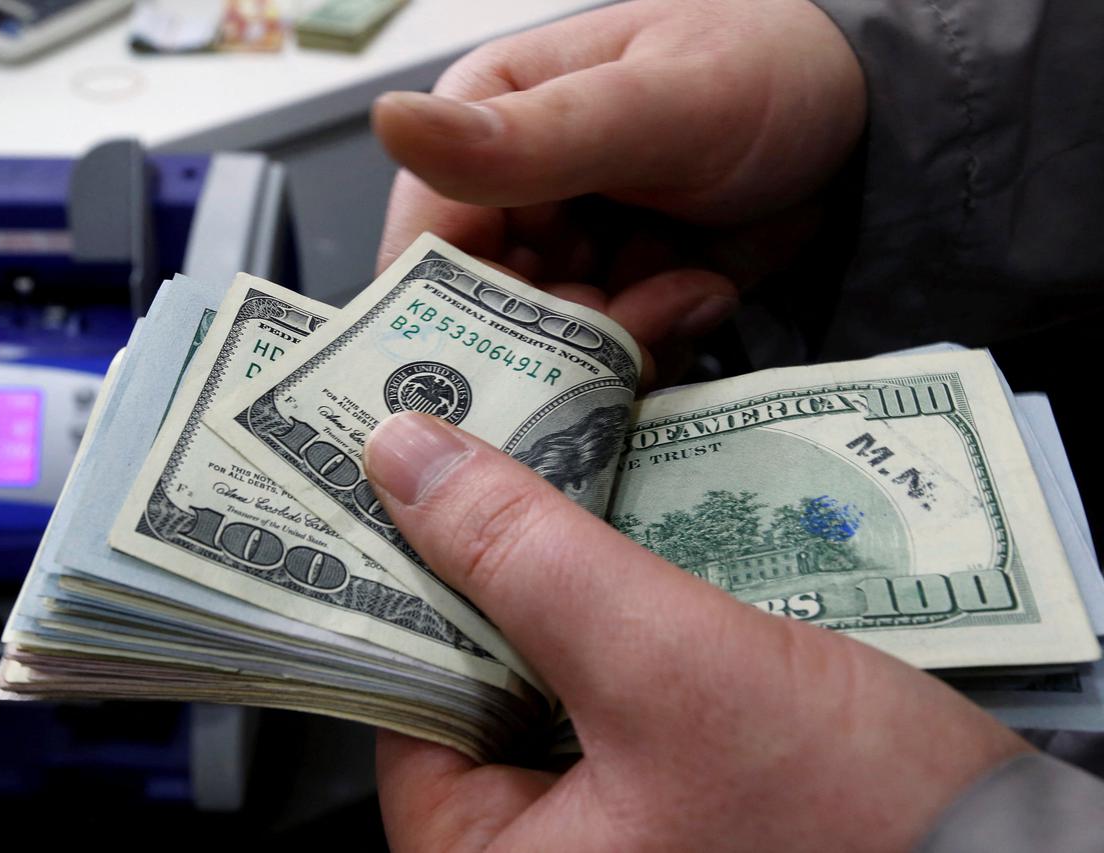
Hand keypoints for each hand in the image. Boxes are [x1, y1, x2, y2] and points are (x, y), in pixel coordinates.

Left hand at [363, 412, 1030, 851]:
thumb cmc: (859, 822)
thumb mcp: (672, 669)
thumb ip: (527, 559)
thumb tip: (403, 459)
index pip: (403, 693)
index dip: (409, 569)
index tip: (416, 466)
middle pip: (473, 667)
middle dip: (500, 555)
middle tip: (501, 442)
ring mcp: (598, 825)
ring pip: (543, 660)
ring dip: (564, 564)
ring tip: (570, 462)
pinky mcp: (660, 786)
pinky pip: (606, 674)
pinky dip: (618, 598)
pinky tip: (633, 524)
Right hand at [373, 0, 867, 384]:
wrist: (868, 122)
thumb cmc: (768, 71)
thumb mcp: (655, 101)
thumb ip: (530, 134)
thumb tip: (392, 121)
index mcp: (485, 124)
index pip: (423, 247)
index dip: (451, 313)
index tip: (512, 360)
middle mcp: (508, 196)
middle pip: (479, 317)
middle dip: (553, 338)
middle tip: (636, 317)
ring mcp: (563, 254)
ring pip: (542, 353)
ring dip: (617, 344)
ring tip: (688, 288)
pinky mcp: (614, 299)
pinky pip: (599, 365)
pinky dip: (651, 349)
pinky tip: (701, 294)